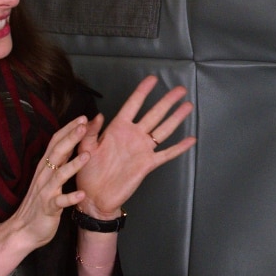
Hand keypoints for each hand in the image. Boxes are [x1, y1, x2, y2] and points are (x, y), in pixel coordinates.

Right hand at [4, 116, 90, 247]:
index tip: (83, 117)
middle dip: (71, 137)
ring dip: (73, 165)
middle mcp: (44, 176)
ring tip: (87, 155)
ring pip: (59, 175)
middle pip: (57, 152)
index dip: (68, 129)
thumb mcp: (49, 178)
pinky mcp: (48, 208)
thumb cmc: (39, 202)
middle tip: (85, 124)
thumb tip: (71, 143)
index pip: (56, 142)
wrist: (23, 230)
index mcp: (45, 167)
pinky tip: (82, 194)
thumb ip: (59, 162)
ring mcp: (45, 191)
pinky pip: (60, 202)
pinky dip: (70, 198)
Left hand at [76, 75, 195, 218]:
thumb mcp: (85, 147)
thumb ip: (90, 131)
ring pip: (163, 130)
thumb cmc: (87, 172)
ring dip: (176, 118)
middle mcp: (133, 136)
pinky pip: (166, 154)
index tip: (153, 79)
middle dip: (167, 101)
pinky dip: (179, 147)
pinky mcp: (148, 164)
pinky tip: (191, 139)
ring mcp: (142, 149)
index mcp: (117, 129)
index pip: (133, 105)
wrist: (94, 197)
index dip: (143, 92)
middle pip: (154, 114)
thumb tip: (98, 115)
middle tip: (180, 89)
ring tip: (188, 106)